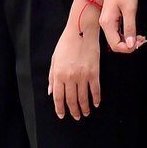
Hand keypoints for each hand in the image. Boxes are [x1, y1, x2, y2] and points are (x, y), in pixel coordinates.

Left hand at [49, 2, 102, 119]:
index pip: (58, 98)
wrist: (81, 31)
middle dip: (73, 111)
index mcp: (58, 74)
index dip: (60, 109)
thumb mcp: (54, 59)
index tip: (62, 115)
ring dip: (84, 108)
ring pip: (83, 97)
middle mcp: (70, 77)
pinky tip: (95, 103)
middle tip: (76, 116)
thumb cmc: (66, 43)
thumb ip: (52, 77)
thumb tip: (50, 92)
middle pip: (71, 100)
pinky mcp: (94, 72)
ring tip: (85, 113)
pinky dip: (95, 98)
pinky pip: (95, 90)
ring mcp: (82, 76)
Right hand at [99, 0, 146, 53]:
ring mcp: (107, 20)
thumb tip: (130, 45)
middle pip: (115, 44)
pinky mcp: (111, 17)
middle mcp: (105, 24)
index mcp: (107, 23)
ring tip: (141, 37)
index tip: (140, 44)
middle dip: (130, 45)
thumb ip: (130, 28)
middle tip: (143, 40)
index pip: (115, 46)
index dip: (128, 48)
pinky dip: (127, 34)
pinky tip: (135, 32)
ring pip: (117, 38)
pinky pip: (118, 31)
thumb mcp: (130, 9)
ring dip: (129, 40)